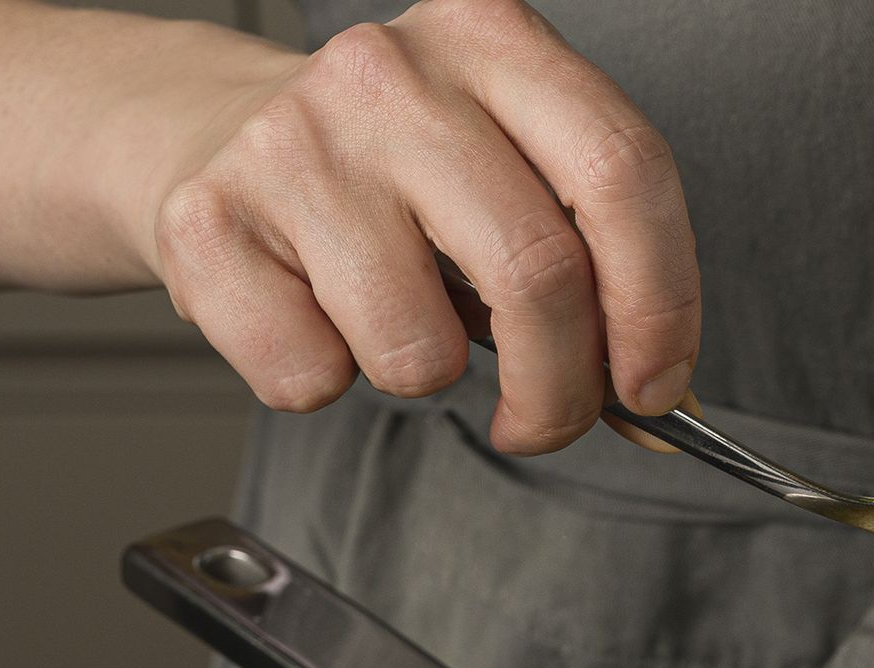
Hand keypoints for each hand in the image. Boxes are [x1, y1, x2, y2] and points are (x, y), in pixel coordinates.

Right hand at [143, 0, 698, 453]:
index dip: (660, 305)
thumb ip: (599, 282)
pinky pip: (313, 374)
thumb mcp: (510, 185)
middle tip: (549, 420)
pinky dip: (327, 380)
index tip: (655, 385)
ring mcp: (295, 142)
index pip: (623, 172)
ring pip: (419, 348)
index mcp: (495, 40)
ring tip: (403, 329)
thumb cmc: (390, 177)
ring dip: (430, 380)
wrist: (207, 135)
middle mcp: (395, 74)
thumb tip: (666, 405)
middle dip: (564, 390)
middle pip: (540, 272)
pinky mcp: (210, 221)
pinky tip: (315, 315)